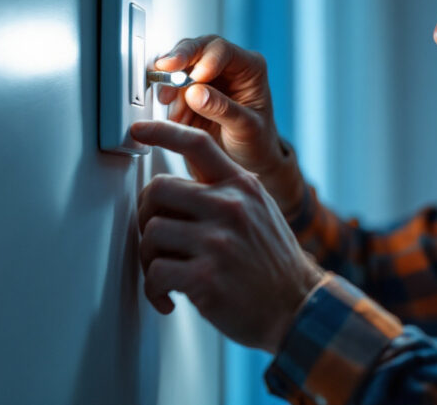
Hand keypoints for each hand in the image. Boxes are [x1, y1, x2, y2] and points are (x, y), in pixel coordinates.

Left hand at [132, 120, 323, 352]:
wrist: (298, 308)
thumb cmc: (272, 264)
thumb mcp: (260, 211)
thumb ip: (225, 193)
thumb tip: (174, 191)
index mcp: (242, 186)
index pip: (198, 144)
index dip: (162, 131)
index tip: (138, 129)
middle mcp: (230, 207)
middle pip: (157, 190)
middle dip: (146, 215)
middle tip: (155, 237)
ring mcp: (218, 241)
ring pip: (151, 233)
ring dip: (149, 258)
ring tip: (166, 272)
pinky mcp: (206, 277)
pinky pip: (155, 273)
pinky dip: (154, 290)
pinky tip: (168, 298)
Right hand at [154, 36, 303, 211]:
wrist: (248, 162)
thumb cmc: (257, 142)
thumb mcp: (246, 128)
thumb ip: (223, 109)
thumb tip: (195, 92)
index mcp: (249, 67)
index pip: (222, 50)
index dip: (204, 59)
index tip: (193, 78)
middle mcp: (227, 66)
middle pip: (196, 49)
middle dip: (178, 61)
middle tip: (164, 73)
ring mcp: (206, 77)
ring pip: (179, 66)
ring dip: (172, 87)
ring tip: (177, 114)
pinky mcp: (189, 92)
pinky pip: (171, 87)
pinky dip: (169, 102)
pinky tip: (176, 120)